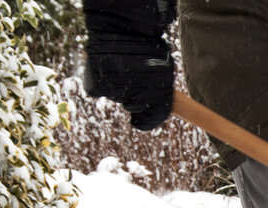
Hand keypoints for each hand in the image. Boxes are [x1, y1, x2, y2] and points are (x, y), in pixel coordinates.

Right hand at [83, 0, 175, 130]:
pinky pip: (98, 89)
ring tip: (119, 64)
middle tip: (131, 76)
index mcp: (161, 95)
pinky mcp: (98, 87)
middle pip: (132, 106)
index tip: (140, 119)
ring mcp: (118, 93)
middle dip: (132, 95)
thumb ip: (162, 90)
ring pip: (115, 95)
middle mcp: (140, 98)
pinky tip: (105, 65)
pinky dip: (99, 81)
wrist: (124, 27)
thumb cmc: (148, 47)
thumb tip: (170, 106)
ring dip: (116, 84)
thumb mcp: (164, 69)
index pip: (152, 118)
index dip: (147, 120)